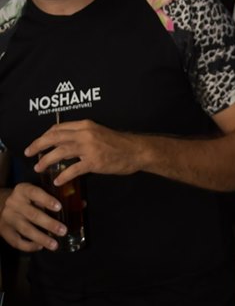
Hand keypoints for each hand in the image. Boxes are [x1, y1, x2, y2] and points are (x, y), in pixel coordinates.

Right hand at [0, 182, 65, 251]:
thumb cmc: (26, 198)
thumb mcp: (36, 192)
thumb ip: (55, 197)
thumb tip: (82, 204)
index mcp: (23, 190)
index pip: (35, 193)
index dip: (47, 200)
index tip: (59, 207)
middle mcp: (14, 203)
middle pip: (32, 215)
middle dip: (49, 224)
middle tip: (63, 231)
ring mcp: (8, 218)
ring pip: (26, 230)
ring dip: (41, 238)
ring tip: (55, 245)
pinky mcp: (4, 231)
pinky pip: (16, 241)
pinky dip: (29, 246)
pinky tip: (40, 247)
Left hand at [26, 119, 143, 184]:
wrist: (137, 150)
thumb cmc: (119, 143)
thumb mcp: (99, 132)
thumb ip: (84, 135)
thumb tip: (67, 143)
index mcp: (86, 125)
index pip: (59, 127)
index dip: (45, 135)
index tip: (38, 143)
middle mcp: (85, 133)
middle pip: (55, 136)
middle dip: (38, 145)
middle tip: (28, 153)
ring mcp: (89, 147)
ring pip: (60, 151)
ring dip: (46, 160)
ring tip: (38, 168)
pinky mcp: (94, 161)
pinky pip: (74, 169)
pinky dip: (63, 175)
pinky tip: (57, 180)